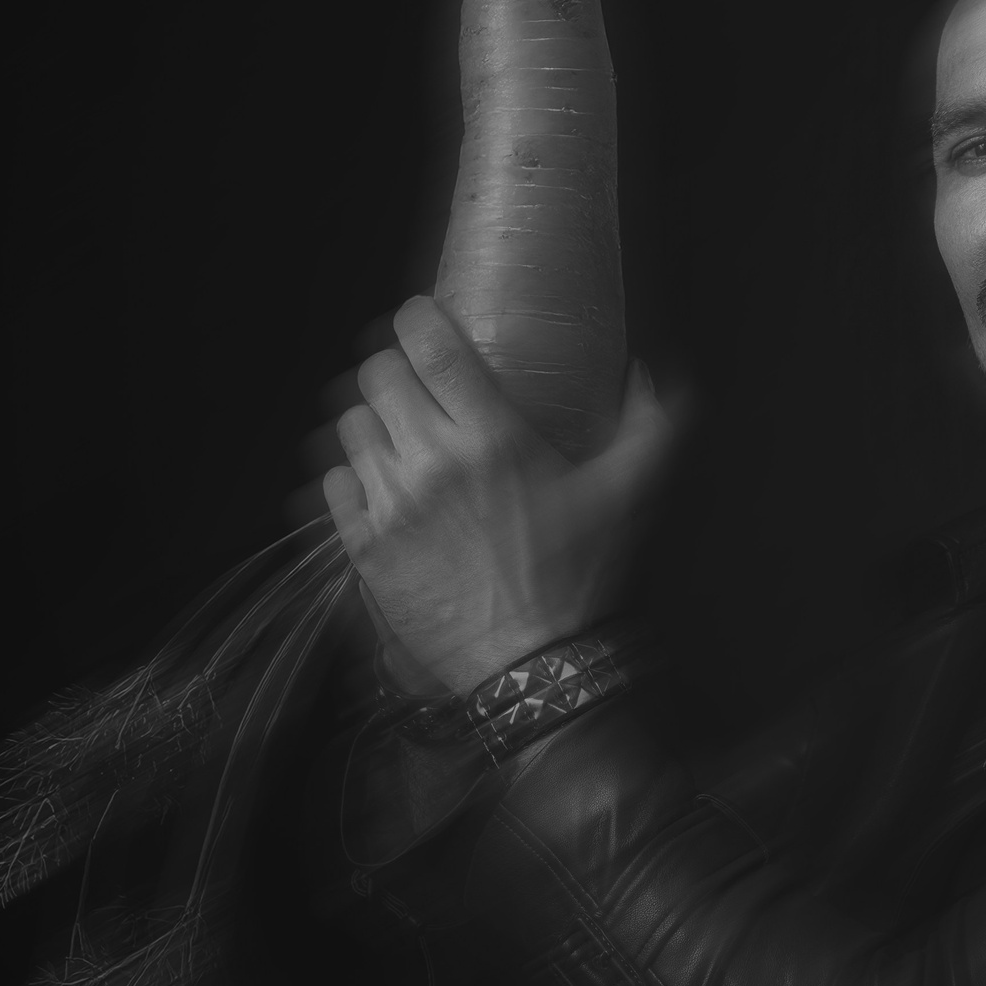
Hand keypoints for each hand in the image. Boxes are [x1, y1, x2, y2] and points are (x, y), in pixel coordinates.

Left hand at [323, 296, 674, 695]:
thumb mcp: (626, 495)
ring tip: (394, 431)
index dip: (414, 318)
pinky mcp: (364, 548)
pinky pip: (334, 484)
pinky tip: (378, 483)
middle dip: (392, 367)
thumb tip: (651, 372)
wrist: (532, 668)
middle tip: (411, 379)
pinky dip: (351, 476)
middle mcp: (434, 464)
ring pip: (350, 425)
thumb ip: (650, 426)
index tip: (419, 317)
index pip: (431, 348)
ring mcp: (392, 507)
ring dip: (371, 420)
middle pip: (377, 375)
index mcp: (494, 440)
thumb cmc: (579, 579)